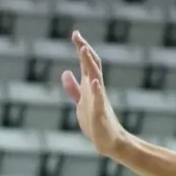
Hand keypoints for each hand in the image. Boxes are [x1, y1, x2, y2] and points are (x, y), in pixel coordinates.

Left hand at [62, 31, 130, 157]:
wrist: (109, 142)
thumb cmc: (96, 122)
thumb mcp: (80, 102)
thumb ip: (73, 87)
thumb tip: (65, 72)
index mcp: (90, 86)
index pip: (87, 63)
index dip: (81, 48)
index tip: (75, 33)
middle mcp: (96, 89)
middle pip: (92, 64)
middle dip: (84, 50)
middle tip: (76, 35)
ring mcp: (99, 100)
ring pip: (95, 77)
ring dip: (89, 64)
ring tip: (84, 50)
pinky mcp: (100, 113)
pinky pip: (98, 100)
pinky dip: (96, 90)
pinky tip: (92, 82)